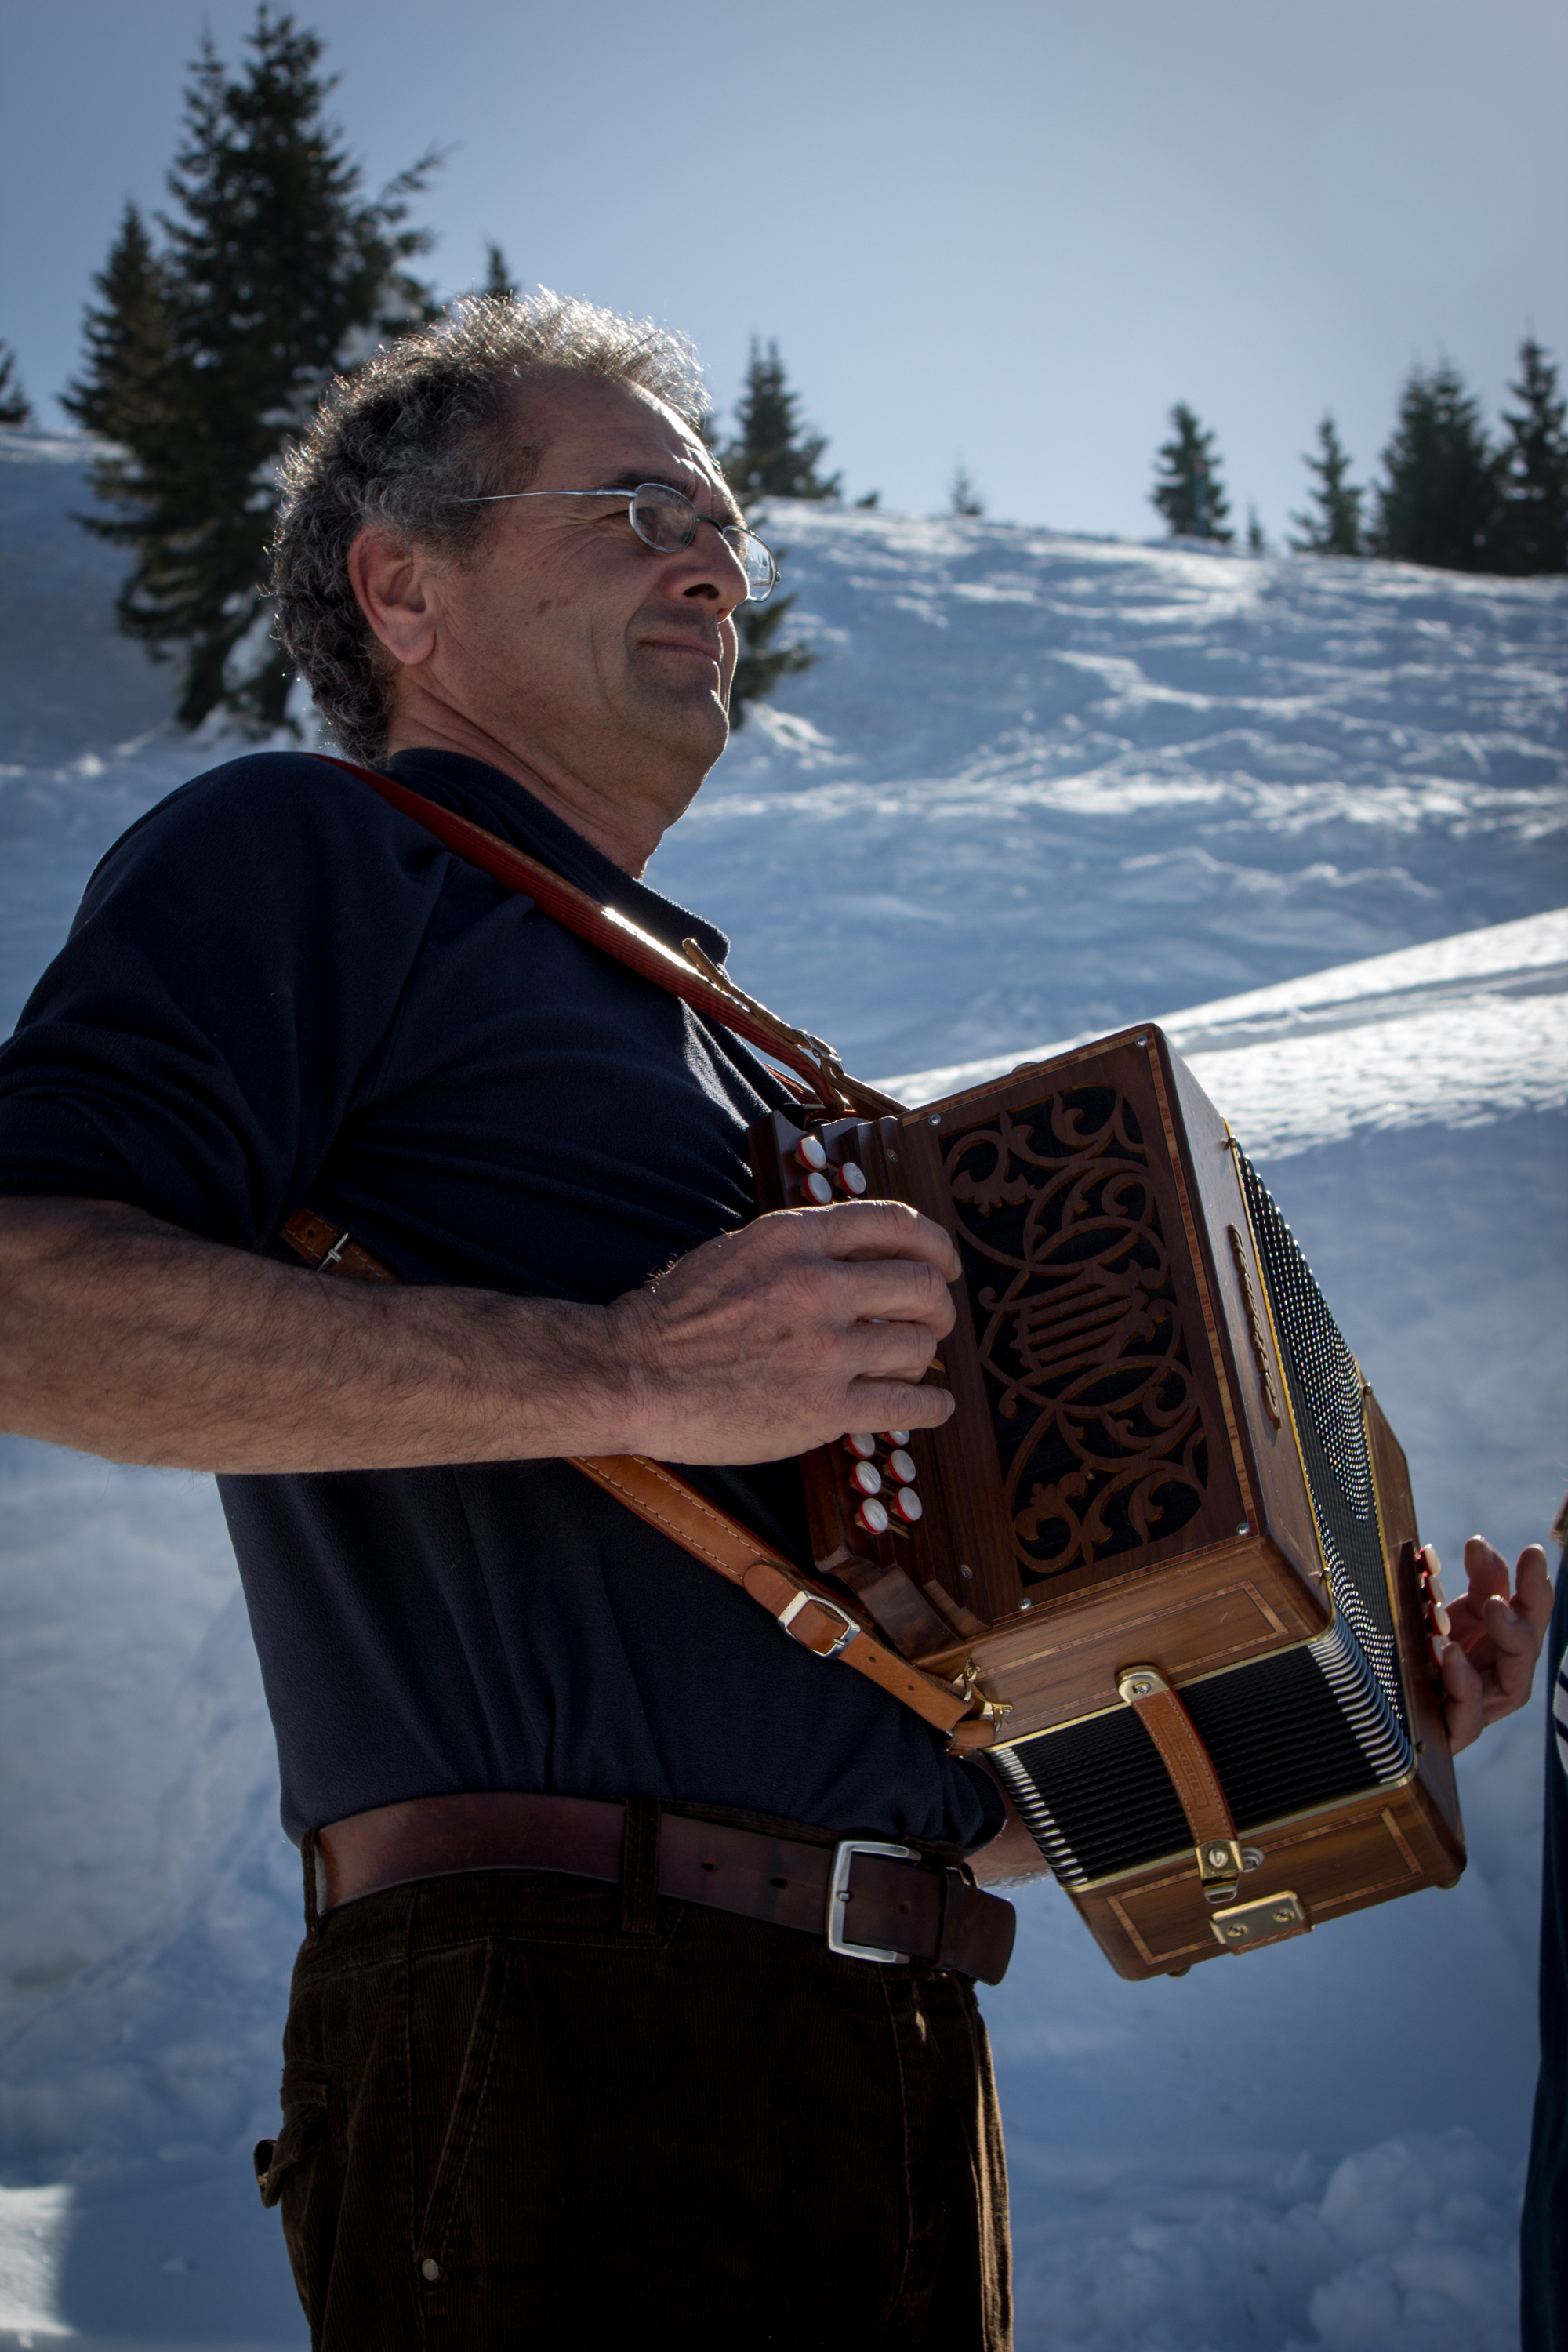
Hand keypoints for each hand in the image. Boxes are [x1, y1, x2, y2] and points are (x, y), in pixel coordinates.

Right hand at [606, 1199, 960, 1464]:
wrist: (633, 1374)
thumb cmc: (678, 1315)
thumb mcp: (741, 1249)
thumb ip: (803, 1245)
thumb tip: (866, 1252)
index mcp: (796, 1237)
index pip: (896, 1224)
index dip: (936, 1245)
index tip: (945, 1263)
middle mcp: (817, 1286)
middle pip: (921, 1285)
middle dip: (939, 1304)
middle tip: (936, 1319)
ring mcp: (823, 1349)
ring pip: (918, 1345)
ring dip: (924, 1356)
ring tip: (911, 1365)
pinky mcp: (822, 1408)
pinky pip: (906, 1405)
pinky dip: (931, 1406)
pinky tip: (933, 1406)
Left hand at [1434, 1535, 1552, 1752]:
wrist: (1388, 1702)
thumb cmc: (1428, 1652)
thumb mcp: (1451, 1611)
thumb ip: (1473, 1581)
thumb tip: (1480, 1544)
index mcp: (1503, 1641)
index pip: (1529, 1611)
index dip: (1534, 1585)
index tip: (1532, 1553)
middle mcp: (1502, 1674)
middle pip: (1527, 1645)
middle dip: (1527, 1611)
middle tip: (1506, 1590)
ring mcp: (1485, 1705)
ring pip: (1512, 1684)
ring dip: (1506, 1642)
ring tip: (1493, 1610)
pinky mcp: (1458, 1732)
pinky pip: (1468, 1716)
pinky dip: (1463, 1686)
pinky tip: (1452, 1658)